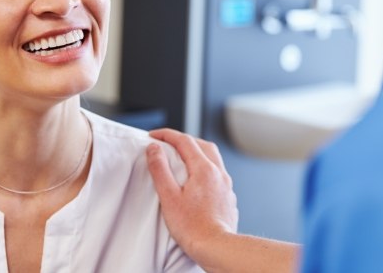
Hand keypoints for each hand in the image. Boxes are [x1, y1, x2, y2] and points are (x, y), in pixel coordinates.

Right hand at [146, 128, 238, 266]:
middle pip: (202, 144)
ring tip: (183, 156)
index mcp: (203, 168)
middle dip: (184, 139)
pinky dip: (206, 166)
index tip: (154, 135)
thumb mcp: (169, 196)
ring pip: (213, 157)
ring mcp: (226, 184)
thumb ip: (160, 169)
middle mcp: (218, 172)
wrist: (217, 248)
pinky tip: (198, 178)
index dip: (167, 135)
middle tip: (168, 142)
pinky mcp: (228, 197)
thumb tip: (154, 148)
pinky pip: (218, 172)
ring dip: (197, 151)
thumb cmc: (193, 227)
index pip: (184, 141)